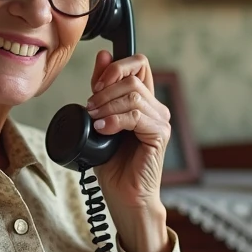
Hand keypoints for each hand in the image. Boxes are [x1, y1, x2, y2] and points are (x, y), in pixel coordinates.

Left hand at [84, 50, 171, 251]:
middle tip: (90, 108)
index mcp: (144, 101)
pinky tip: (103, 130)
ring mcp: (160, 121)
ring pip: (132, 94)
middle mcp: (156, 108)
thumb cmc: (113, 164)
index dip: (116, 66)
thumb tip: (102, 56)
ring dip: (106, 105)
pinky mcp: (160, 135)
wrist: (124, 196)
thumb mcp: (99, 118)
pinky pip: (136, 115)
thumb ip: (102, 91)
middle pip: (133, 76)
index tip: (97, 82)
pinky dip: (115, 120)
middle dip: (104, 88)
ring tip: (94, 121)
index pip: (139, 64)